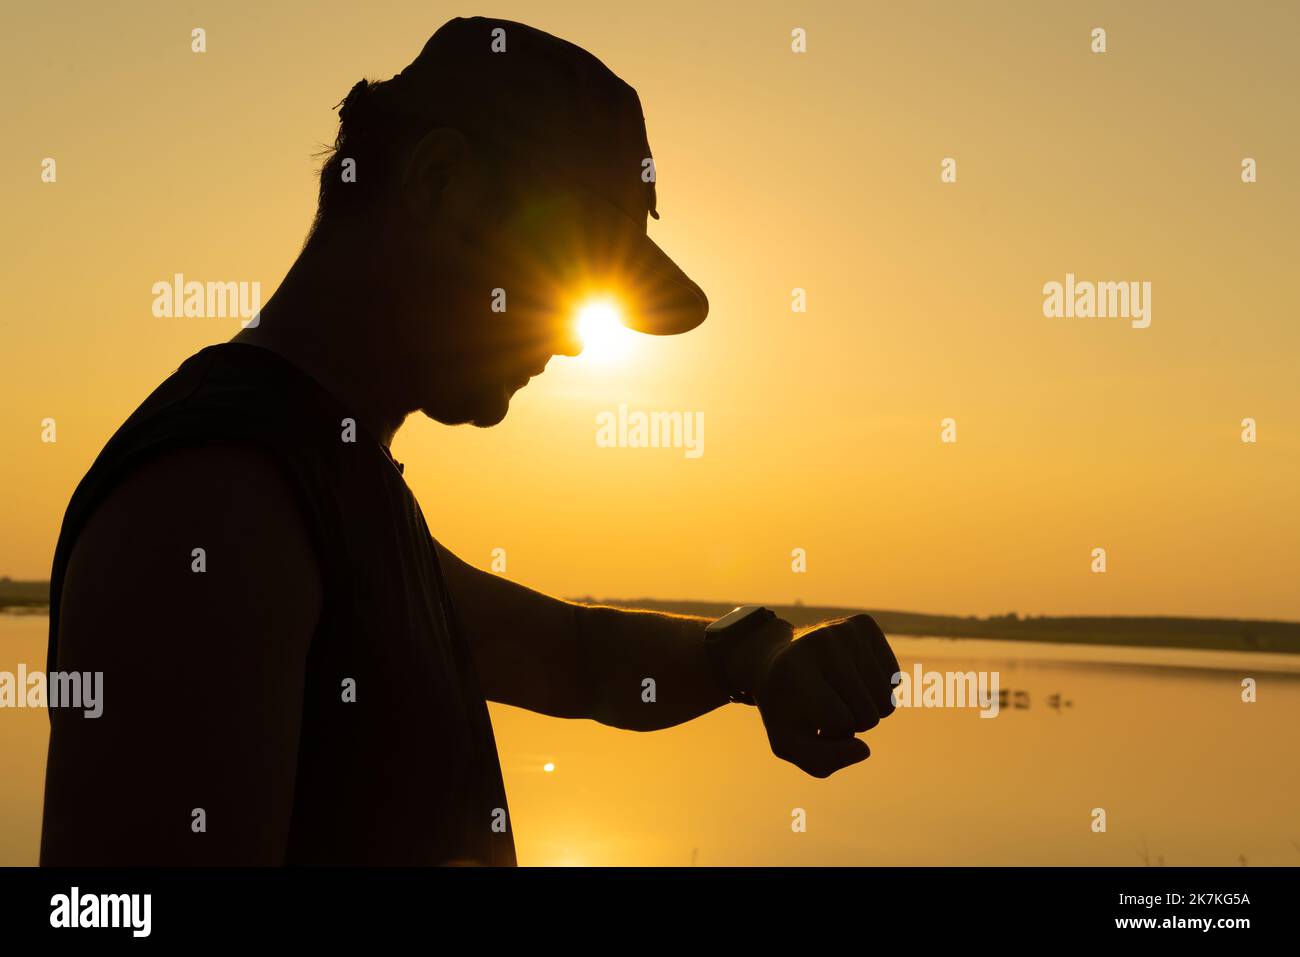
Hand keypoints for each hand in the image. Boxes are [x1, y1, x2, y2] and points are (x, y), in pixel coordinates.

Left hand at [753, 614, 899, 777]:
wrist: (779, 661)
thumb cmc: (787, 708)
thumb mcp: (789, 742)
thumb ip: (821, 762)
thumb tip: (864, 751)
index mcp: (794, 671)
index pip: (840, 721)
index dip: (830, 732)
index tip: (810, 717)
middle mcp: (820, 642)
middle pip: (868, 714)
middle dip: (851, 722)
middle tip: (825, 705)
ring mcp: (844, 629)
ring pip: (886, 699)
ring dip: (867, 708)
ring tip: (839, 693)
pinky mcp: (863, 623)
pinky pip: (895, 678)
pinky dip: (879, 688)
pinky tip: (853, 677)